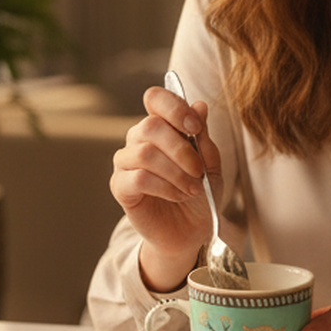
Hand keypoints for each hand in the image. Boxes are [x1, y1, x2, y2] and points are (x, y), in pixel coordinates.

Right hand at [109, 87, 220, 290]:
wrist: (191, 231)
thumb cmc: (200, 193)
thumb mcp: (210, 163)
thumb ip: (202, 136)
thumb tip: (199, 105)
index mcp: (161, 128)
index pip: (155, 99)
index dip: (174, 108)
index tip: (195, 127)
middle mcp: (138, 141)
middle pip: (149, 126)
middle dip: (181, 148)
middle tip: (199, 170)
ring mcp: (125, 164)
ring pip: (144, 153)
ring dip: (176, 172)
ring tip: (194, 188)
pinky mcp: (120, 188)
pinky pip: (138, 178)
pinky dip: (166, 187)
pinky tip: (179, 195)